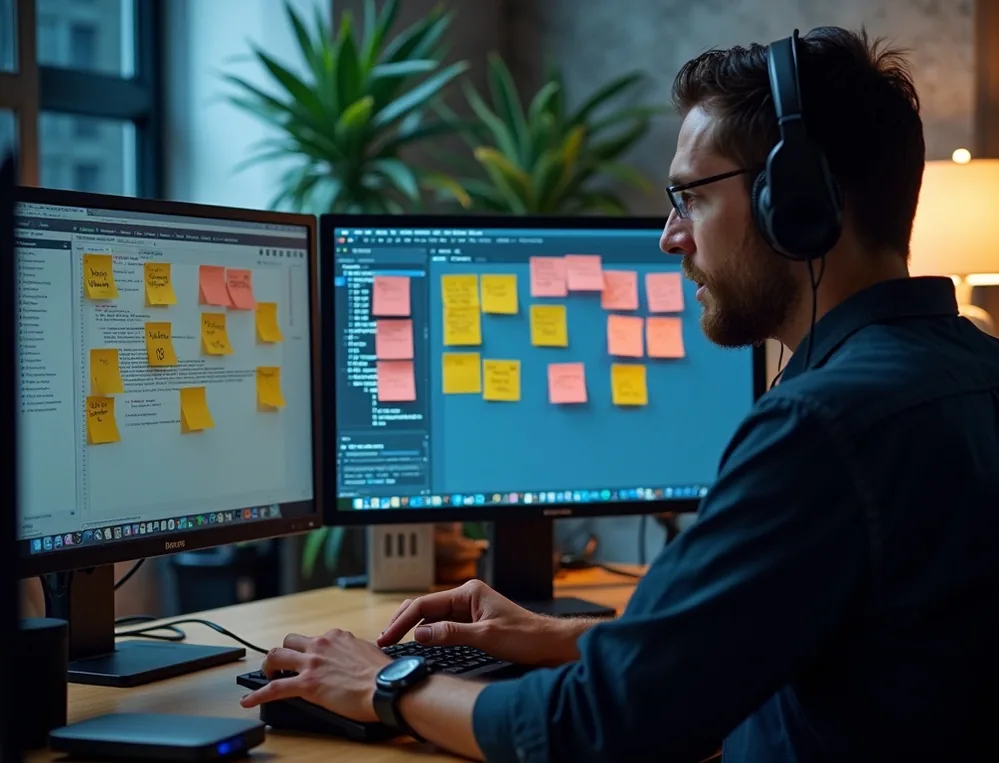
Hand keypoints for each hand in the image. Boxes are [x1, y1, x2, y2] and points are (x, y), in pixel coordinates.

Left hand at [239, 629, 390, 720]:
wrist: (386, 687)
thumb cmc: (383, 674)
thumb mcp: (369, 651)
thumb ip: (354, 651)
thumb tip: (354, 657)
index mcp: (337, 637)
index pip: (315, 639)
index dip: (310, 651)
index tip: (311, 661)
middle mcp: (321, 645)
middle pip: (290, 641)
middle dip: (283, 652)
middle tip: (282, 666)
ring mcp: (311, 663)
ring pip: (276, 656)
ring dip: (268, 666)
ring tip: (266, 676)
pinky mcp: (306, 685)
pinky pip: (274, 688)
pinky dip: (257, 694)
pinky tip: (248, 701)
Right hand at [376, 579, 578, 665]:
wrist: (547, 644)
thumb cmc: (524, 636)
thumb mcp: (485, 636)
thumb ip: (451, 633)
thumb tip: (421, 634)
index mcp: (468, 592)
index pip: (425, 605)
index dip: (403, 622)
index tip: (388, 637)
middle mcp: (466, 597)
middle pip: (425, 607)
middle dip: (403, 622)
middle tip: (384, 640)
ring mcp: (468, 610)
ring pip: (432, 617)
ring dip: (413, 628)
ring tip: (394, 642)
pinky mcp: (472, 623)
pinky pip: (443, 626)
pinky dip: (428, 634)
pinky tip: (418, 643)